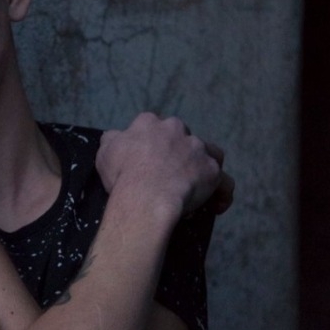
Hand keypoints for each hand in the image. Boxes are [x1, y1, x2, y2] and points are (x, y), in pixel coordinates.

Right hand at [96, 112, 228, 216]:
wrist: (145, 195)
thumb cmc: (122, 174)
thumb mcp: (105, 152)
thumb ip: (112, 140)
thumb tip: (114, 136)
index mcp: (149, 124)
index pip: (152, 127)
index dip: (150, 143)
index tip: (146, 159)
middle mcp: (176, 130)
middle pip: (182, 137)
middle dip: (178, 152)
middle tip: (168, 175)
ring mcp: (197, 149)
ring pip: (208, 151)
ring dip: (203, 164)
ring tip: (197, 183)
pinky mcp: (212, 170)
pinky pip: (224, 181)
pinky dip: (222, 192)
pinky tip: (217, 205)